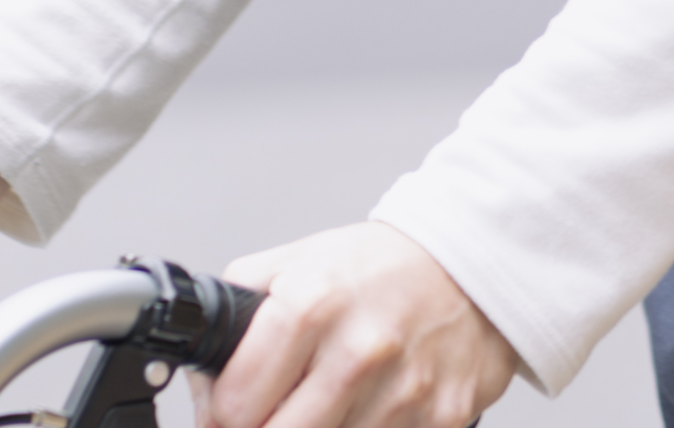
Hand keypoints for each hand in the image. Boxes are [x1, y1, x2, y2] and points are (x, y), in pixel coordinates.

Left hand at [201, 223, 520, 427]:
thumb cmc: (380, 267)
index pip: (237, 405)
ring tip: (323, 406)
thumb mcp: (297, 261)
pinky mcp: (442, 418)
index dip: (222, 417)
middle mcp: (359, 350)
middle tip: (270, 415)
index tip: (227, 415)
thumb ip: (239, 309)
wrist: (471, 263)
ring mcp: (404, 391)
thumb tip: (202, 378)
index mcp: (313, 305)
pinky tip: (368, 409)